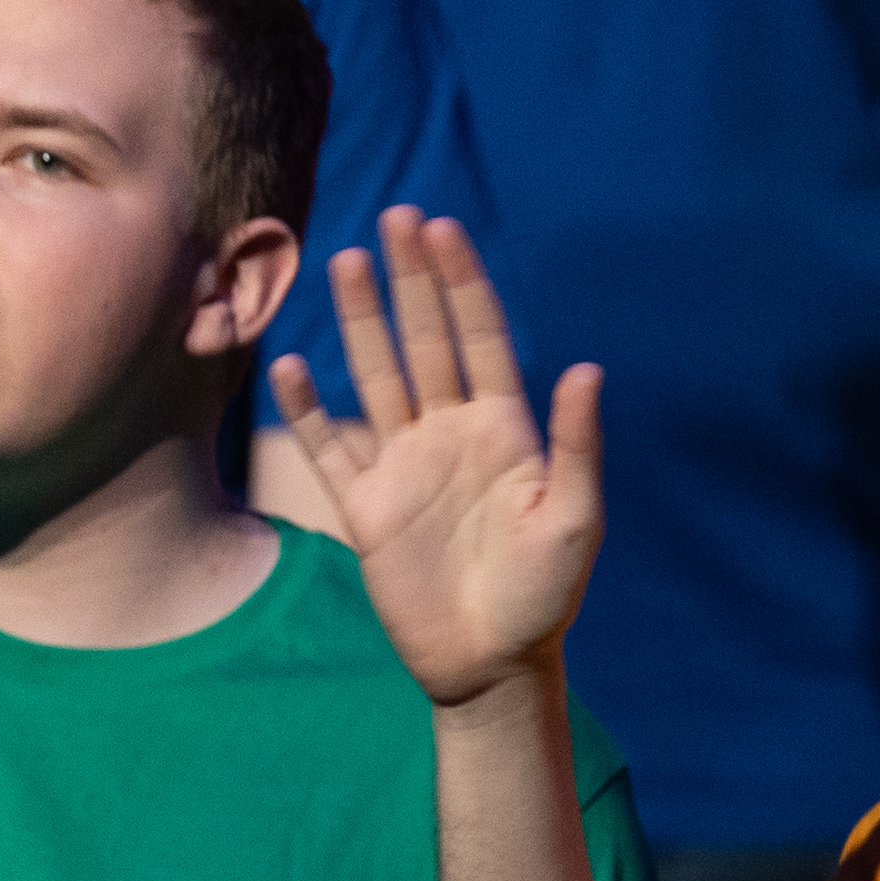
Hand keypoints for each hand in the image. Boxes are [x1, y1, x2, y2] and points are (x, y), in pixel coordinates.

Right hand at [267, 208, 604, 710]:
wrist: (488, 662)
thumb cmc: (543, 595)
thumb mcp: (574, 521)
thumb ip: (574, 447)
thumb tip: (586, 369)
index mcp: (504, 431)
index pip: (479, 338)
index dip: (460, 283)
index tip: (441, 229)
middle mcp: (450, 435)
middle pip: (424, 341)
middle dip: (411, 279)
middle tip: (396, 218)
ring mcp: (404, 466)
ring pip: (375, 377)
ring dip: (361, 321)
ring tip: (345, 263)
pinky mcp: (366, 505)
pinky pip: (329, 447)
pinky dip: (307, 409)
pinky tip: (292, 365)